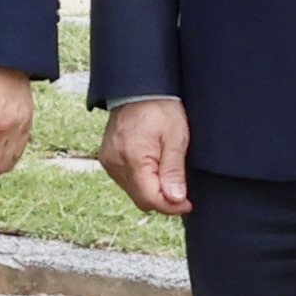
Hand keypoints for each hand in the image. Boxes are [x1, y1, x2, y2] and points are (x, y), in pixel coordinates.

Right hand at [99, 94, 192, 217]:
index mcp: (133, 158)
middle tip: (181, 190)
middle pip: (141, 199)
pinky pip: (125, 180)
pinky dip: (141, 181)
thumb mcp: (176, 139)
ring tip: (167, 173)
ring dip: (151, 190)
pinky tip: (152, 167)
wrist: (138, 89)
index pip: (150, 199)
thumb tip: (175, 199)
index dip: (171, 206)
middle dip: (163, 200)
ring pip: (133, 192)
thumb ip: (174, 171)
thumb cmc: (160, 109)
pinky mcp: (107, 158)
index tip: (188, 203)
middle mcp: (115, 163)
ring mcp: (109, 161)